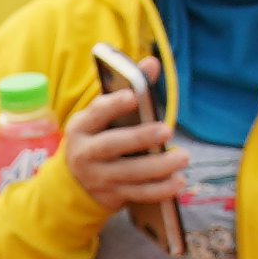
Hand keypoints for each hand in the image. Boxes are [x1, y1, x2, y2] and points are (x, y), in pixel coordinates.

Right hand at [58, 84, 188, 219]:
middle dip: (140, 138)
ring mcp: (99, 178)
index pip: (95, 114)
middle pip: (112, 146)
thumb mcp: (103, 115)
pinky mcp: (113, 196)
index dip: (112, 105)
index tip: (132, 97)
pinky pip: (139, 194)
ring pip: (130, 173)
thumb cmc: (98, 137)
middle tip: (166, 130)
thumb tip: (152, 62)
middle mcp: (86, 154)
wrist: (75, 183)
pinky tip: (178, 182)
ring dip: (158, 166)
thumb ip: (129, 89)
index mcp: (82, 127)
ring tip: (182, 157)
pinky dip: (160, 190)